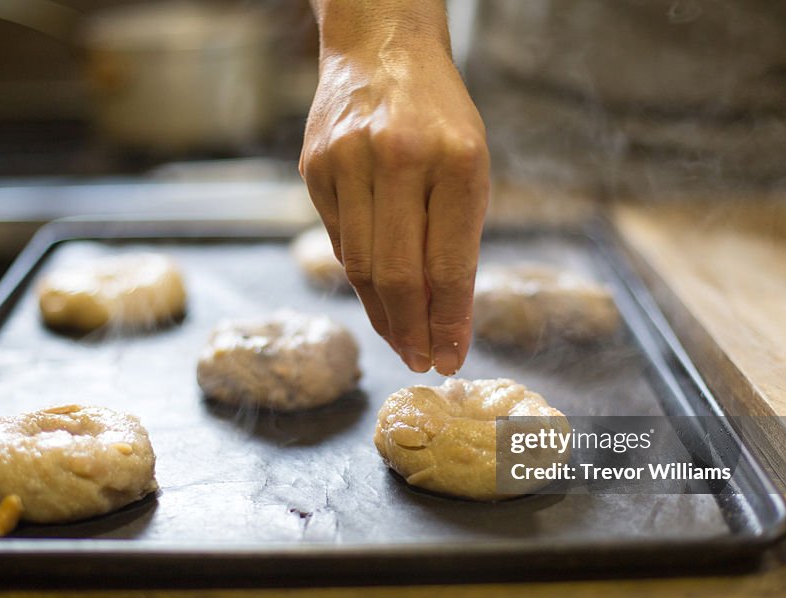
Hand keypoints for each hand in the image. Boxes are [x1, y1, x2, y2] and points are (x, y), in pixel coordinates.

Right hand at [299, 10, 488, 374]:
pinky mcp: (315, 169)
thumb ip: (457, 238)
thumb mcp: (470, 166)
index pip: (451, 265)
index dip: (451, 322)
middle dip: (412, 331)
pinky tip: (376, 296)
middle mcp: (399, 159)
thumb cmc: (438, 116)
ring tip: (401, 339)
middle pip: (399, 275)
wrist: (380, 49)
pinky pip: (340, 241)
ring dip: (383, 313)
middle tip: (422, 360)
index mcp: (456, 160)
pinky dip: (360, 276)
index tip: (452, 358)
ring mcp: (349, 163)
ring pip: (362, 266)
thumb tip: (443, 318)